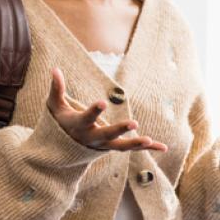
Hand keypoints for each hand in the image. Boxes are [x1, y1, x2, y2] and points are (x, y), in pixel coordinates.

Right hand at [46, 68, 167, 152]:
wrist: (61, 151)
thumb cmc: (59, 122)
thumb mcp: (55, 106)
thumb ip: (56, 88)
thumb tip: (55, 69)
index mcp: (79, 126)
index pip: (87, 117)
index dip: (95, 111)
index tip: (102, 102)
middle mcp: (92, 138)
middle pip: (107, 135)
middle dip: (120, 130)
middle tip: (134, 123)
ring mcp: (104, 145)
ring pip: (121, 147)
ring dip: (135, 144)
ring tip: (149, 140)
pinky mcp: (113, 147)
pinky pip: (132, 149)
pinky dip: (148, 148)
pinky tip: (164, 147)